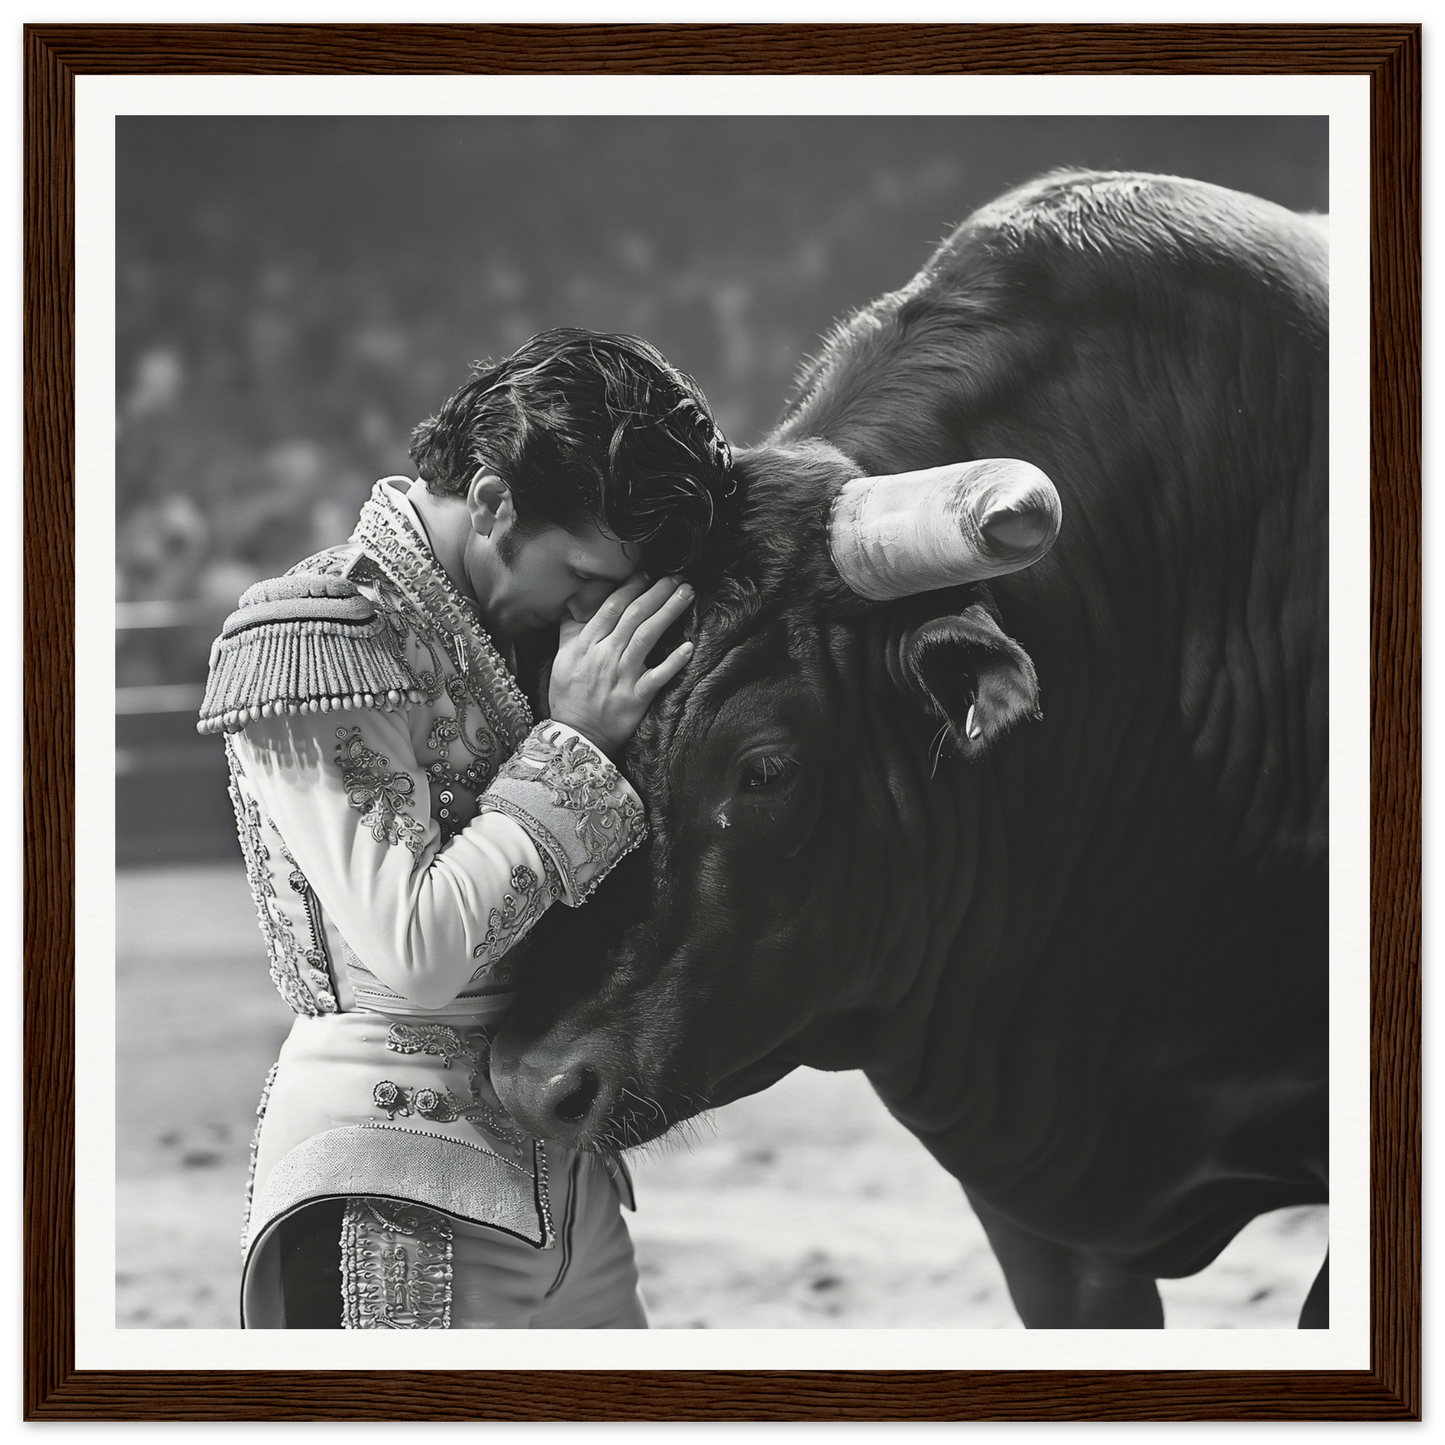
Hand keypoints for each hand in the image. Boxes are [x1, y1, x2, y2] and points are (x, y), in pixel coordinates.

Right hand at [548, 576, 694, 755]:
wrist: (576, 735)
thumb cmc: (569, 696)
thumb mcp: (562, 657)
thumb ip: (571, 629)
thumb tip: (577, 602)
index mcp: (586, 643)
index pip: (612, 606)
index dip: (632, 587)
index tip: (648, 573)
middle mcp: (605, 655)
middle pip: (634, 615)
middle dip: (657, 592)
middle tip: (677, 577)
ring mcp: (621, 675)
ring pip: (647, 636)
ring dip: (669, 612)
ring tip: (687, 594)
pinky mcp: (635, 697)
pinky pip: (658, 676)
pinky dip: (674, 662)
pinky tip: (689, 647)